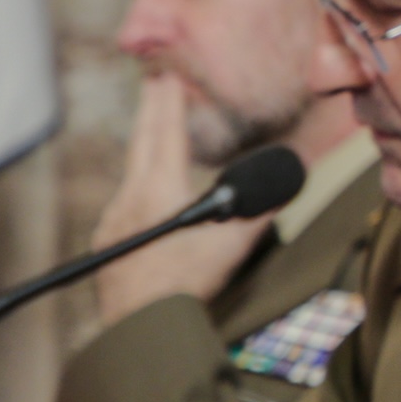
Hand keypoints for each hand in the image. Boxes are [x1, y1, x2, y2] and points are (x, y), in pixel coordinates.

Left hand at [89, 75, 269, 324]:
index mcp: (160, 189)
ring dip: (143, 147)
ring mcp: (113, 218)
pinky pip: (124, 202)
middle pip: (141, 142)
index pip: (166, 132)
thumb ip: (262, 208)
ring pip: (131, 173)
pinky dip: (136, 186)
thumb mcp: (233, 245)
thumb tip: (294, 174)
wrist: (140, 328)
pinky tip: (145, 192)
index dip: (167, 100)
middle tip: (153, 80)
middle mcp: (130, 196)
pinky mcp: (106, 240)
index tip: (166, 73)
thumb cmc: (188, 284)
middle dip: (150, 109)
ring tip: (153, 130)